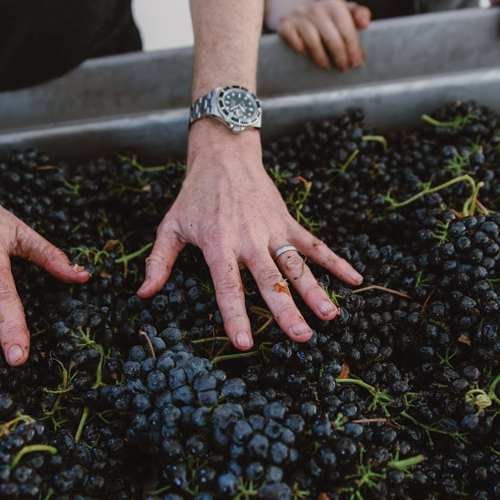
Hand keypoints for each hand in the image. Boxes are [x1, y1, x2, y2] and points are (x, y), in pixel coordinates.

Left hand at [138, 121, 362, 350]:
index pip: (227, 286)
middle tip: (301, 338)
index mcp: (218, 243)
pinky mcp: (288, 222)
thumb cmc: (194, 196)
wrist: (224, 155)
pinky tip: (355, 280)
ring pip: (296, 266)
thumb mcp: (170, 226)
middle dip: (286, 311)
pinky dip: (336, 261)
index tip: (244, 343)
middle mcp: (248, 239)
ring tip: (330, 317)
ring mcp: (272, 230)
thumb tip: (144, 294)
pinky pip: (315, 245)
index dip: (236, 315)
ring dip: (315, 291)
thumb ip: (159, 262)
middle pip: (270, 280)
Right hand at [265, 0, 369, 70]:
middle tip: (344, 69)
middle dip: (341, 57)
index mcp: (335, 4)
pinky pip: (294, 41)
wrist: (292, 6)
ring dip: (322, 58)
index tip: (357, 63)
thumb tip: (366, 24)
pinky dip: (301, 50)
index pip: (348, 31)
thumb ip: (358, 14)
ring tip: (327, 67)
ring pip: (313, 42)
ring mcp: (299, 16)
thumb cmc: (324, 16)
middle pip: (332, 38)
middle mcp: (317, 8)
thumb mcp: (342, 10)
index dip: (354, 50)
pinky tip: (307, 56)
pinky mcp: (285, 25)